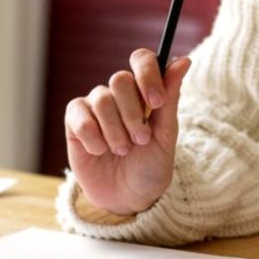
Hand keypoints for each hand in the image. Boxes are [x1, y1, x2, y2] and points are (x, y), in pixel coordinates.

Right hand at [64, 49, 192, 215]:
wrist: (128, 199)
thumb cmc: (151, 166)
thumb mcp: (166, 135)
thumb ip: (170, 97)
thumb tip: (183, 60)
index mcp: (143, 91)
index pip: (142, 59)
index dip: (147, 75)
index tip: (156, 103)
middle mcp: (118, 94)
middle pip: (119, 79)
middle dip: (133, 114)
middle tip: (141, 140)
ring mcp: (95, 107)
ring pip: (102, 100)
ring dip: (115, 131)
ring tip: (122, 151)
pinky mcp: (75, 122)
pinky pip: (80, 117)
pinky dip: (93, 138)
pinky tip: (100, 151)